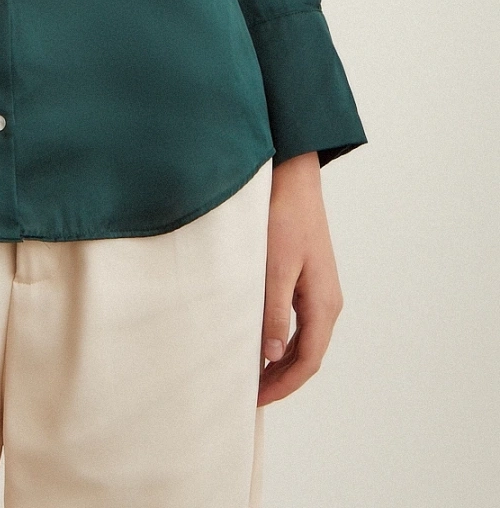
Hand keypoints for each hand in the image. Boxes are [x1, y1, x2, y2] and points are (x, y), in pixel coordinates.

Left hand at [257, 151, 344, 405]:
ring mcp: (319, 290)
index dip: (282, 385)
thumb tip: (274, 355)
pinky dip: (281, 337)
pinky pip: (298, 320)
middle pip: (308, 355)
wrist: (293, 177)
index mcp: (323, 303)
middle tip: (249, 392)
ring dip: (281, 360)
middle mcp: (327, 301)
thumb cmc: (284, 216)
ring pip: (304, 339)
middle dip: (281, 379)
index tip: (255, 399)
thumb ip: (274, 311)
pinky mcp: (308, 278)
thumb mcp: (274, 265)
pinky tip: (260, 338)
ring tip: (251, 372)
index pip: (308, 361)